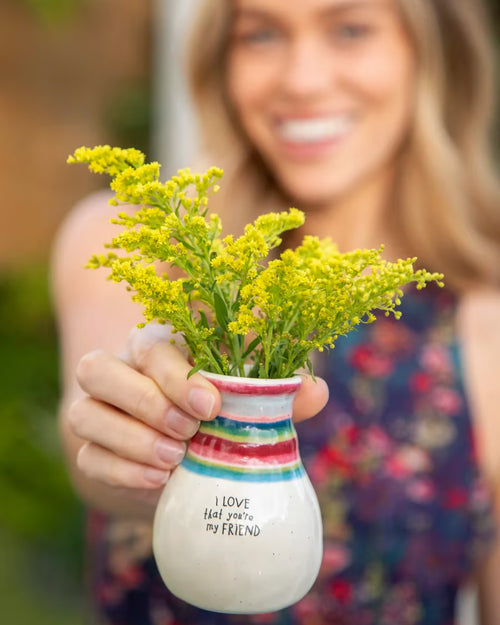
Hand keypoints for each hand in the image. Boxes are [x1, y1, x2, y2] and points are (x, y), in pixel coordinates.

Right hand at [69, 325, 328, 494]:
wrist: (179, 457)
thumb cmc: (217, 415)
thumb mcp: (247, 399)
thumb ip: (277, 393)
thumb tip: (316, 390)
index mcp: (155, 348)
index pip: (150, 346)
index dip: (176, 374)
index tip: (212, 405)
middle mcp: (118, 372)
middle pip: (99, 369)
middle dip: (145, 401)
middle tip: (189, 433)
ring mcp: (97, 412)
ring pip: (84, 413)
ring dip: (129, 438)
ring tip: (174, 460)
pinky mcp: (91, 452)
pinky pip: (88, 457)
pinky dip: (120, 470)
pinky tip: (158, 482)